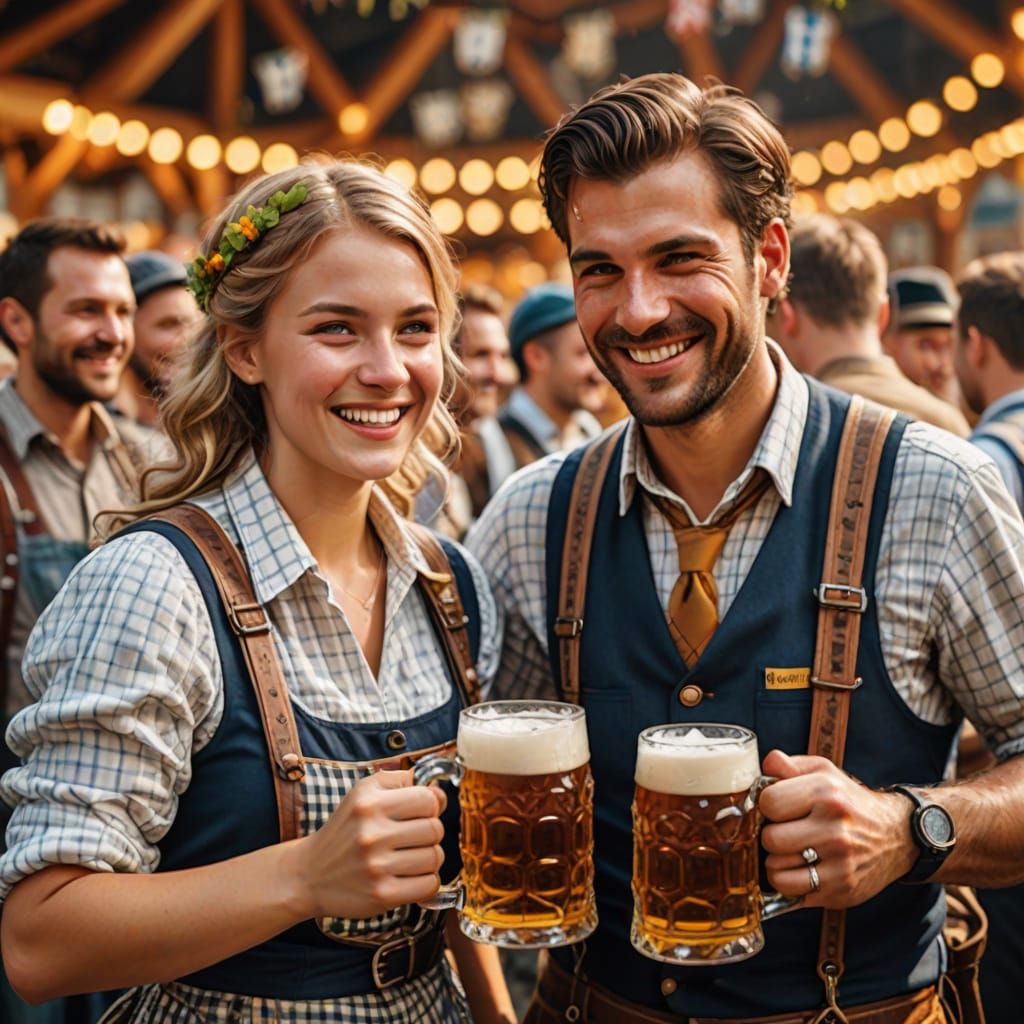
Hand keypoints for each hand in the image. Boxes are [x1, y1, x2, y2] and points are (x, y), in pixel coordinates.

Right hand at [293, 770, 446, 919]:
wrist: (310, 874)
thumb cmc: (344, 831)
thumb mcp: (363, 793)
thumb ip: (400, 782)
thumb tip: (439, 793)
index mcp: (370, 803)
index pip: (428, 799)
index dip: (430, 806)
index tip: (420, 813)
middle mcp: (372, 833)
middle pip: (435, 829)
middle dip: (430, 833)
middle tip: (413, 838)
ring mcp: (376, 866)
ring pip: (435, 857)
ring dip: (428, 858)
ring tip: (409, 858)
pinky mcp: (382, 895)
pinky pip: (429, 885)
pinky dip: (427, 882)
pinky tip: (410, 877)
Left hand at [758, 750, 916, 908]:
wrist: (897, 835)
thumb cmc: (850, 801)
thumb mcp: (824, 772)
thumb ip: (790, 765)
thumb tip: (768, 762)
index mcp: (827, 793)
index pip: (768, 802)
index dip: (767, 805)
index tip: (778, 807)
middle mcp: (835, 829)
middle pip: (770, 839)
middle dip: (771, 834)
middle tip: (786, 831)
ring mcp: (840, 864)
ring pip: (776, 870)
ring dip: (777, 861)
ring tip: (793, 850)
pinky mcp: (841, 891)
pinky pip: (791, 892)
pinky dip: (789, 882)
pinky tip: (801, 869)